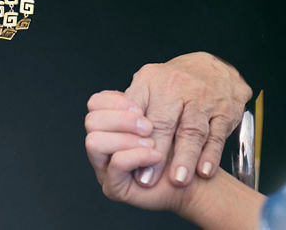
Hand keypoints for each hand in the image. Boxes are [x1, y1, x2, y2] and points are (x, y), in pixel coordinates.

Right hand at [84, 90, 192, 213]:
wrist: (194, 173)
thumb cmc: (182, 141)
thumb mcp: (164, 114)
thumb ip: (142, 105)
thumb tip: (127, 99)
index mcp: (112, 121)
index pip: (95, 103)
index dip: (116, 102)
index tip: (140, 108)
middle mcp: (103, 144)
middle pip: (91, 121)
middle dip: (121, 120)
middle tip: (148, 127)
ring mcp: (105, 167)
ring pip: (94, 142)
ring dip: (125, 139)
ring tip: (152, 143)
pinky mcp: (114, 187)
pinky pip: (116, 163)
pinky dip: (136, 155)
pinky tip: (156, 155)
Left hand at [87, 90, 265, 229]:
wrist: (213, 70)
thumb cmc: (172, 87)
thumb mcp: (146, 87)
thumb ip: (125, 111)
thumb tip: (100, 139)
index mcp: (150, 81)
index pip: (133, 107)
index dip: (129, 133)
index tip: (125, 157)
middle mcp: (175, 86)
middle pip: (162, 122)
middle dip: (155, 154)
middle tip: (145, 181)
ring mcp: (202, 98)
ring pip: (192, 130)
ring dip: (184, 157)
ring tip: (176, 181)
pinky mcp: (224, 110)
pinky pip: (217, 134)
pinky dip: (211, 155)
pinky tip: (204, 172)